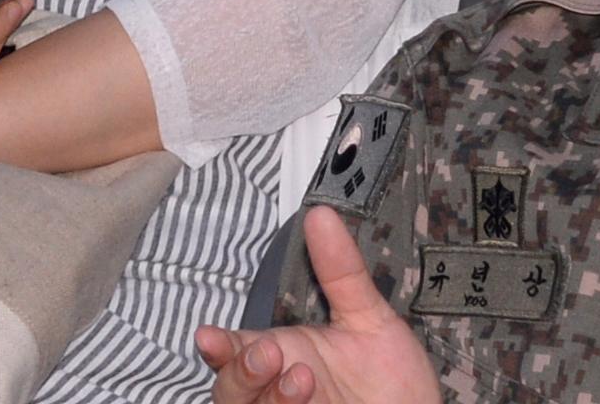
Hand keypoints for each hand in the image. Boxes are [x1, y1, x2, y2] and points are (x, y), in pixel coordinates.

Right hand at [195, 208, 437, 403]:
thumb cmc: (392, 378)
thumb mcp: (368, 317)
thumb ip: (342, 271)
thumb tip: (321, 215)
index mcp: (283, 355)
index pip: (234, 350)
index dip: (217, 345)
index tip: (208, 335)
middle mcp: (276, 389)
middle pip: (230, 387)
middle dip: (238, 371)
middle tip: (269, 352)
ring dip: (264, 394)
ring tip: (302, 377)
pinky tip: (309, 395)